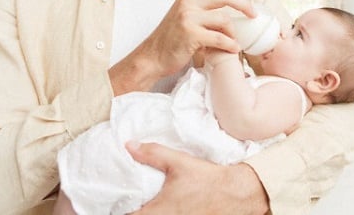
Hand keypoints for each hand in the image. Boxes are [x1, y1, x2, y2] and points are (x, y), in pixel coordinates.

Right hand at [110, 0, 255, 94]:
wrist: (152, 57)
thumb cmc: (172, 40)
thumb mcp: (186, 16)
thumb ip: (204, 9)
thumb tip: (232, 6)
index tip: (249, 1)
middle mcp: (188, 2)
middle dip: (244, 3)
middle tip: (253, 14)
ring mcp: (188, 17)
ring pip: (223, 18)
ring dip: (233, 31)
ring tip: (234, 41)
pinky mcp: (190, 34)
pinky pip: (219, 37)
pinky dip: (229, 44)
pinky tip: (233, 49)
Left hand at [126, 142, 268, 214]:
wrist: (237, 193)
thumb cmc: (207, 180)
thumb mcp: (179, 163)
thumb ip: (152, 154)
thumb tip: (129, 146)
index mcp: (157, 212)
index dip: (119, 210)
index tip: (116, 202)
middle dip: (134, 210)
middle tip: (131, 201)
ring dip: (149, 211)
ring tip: (147, 203)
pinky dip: (163, 213)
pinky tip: (165, 205)